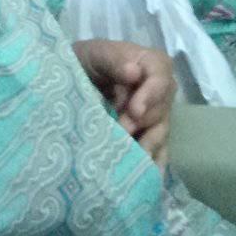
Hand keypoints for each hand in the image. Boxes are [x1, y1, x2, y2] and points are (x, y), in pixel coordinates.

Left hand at [73, 39, 175, 169]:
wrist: (75, 76)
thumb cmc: (88, 60)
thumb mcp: (97, 54)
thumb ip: (114, 61)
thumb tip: (134, 73)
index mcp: (152, 64)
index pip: (160, 80)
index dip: (150, 96)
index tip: (134, 111)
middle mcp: (160, 91)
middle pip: (160, 110)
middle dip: (141, 124)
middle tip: (122, 133)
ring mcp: (156, 115)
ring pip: (160, 133)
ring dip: (146, 147)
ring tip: (133, 163)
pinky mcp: (148, 135)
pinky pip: (158, 151)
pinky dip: (154, 165)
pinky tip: (149, 181)